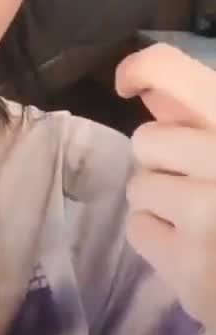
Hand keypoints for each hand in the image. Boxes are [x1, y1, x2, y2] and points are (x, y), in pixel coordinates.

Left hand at [116, 42, 215, 333]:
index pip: (169, 69)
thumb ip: (203, 116)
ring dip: (164, 203)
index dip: (141, 69)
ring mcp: (205, 213)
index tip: (130, 84)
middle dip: (167, 163)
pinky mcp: (189, 265)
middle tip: (203, 184)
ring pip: (139, 187)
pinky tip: (198, 250)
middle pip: (146, 140)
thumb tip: (150, 92)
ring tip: (206, 221)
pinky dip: (160, 241)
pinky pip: (138, 228)